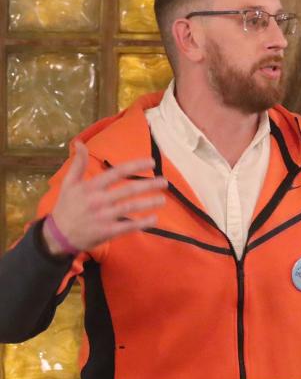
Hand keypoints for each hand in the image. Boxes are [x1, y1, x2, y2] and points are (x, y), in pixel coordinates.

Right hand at [43, 141, 167, 255]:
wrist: (57, 235)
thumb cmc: (67, 207)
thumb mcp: (69, 184)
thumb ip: (78, 164)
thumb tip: (80, 143)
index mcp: (91, 187)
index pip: (117, 173)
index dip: (135, 166)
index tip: (152, 163)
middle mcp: (98, 200)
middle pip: (128, 190)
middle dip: (149, 185)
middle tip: (165, 182)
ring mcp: (104, 216)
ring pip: (131, 207)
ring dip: (149, 203)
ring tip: (163, 200)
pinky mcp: (107, 231)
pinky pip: (128, 226)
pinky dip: (142, 223)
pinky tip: (154, 219)